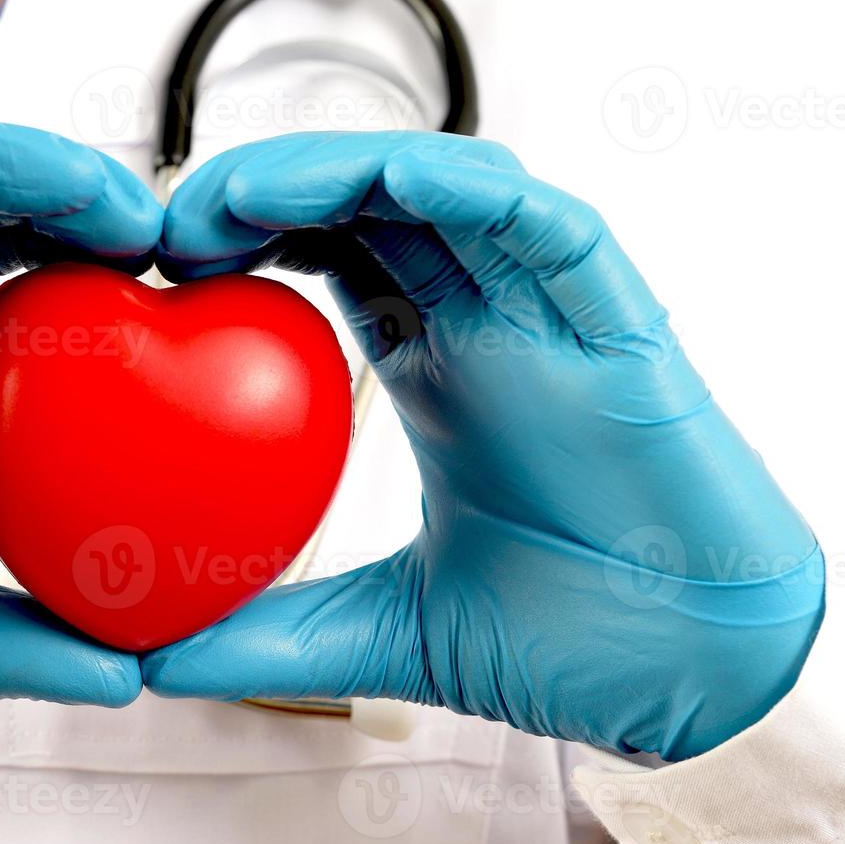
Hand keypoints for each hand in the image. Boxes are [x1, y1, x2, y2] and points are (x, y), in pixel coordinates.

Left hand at [143, 131, 823, 760]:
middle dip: (267, 187)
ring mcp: (551, 316)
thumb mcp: (384, 626)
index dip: (244, 234)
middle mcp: (489, 320)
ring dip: (338, 168)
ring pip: (446, 186)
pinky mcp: (619, 325)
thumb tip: (155, 657)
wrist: (689, 675)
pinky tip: (390, 179)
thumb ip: (274, 630)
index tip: (158, 262)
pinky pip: (550, 224)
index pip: (329, 251)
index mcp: (436, 363)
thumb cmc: (563, 636)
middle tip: (171, 221)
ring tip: (236, 197)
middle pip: (370, 200)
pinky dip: (471, 188)